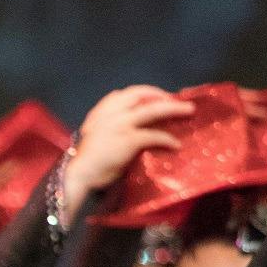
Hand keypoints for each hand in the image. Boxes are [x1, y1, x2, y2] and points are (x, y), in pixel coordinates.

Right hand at [61, 86, 196, 211]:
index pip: (125, 94)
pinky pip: (153, 135)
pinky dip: (167, 139)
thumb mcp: (96, 135)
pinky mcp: (128, 140)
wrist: (78, 174)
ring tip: (188, 110)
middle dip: (161, 95)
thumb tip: (134, 126)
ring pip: (153, 110)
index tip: (157, 96)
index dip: (144, 92)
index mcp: (101, 111)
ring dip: (173, 108)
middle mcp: (111, 113)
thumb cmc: (87, 161)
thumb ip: (111, 125)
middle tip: (176, 100)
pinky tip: (175, 144)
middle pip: (142, 95)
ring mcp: (120, 125)